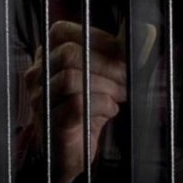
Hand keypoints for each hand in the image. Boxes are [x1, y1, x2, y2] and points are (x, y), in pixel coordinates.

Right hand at [24, 20, 126, 182]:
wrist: (75, 152)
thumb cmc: (89, 109)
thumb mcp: (101, 75)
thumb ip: (117, 52)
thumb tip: (145, 30)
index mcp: (46, 57)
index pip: (61, 32)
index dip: (95, 38)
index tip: (120, 51)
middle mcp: (37, 76)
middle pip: (68, 54)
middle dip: (105, 65)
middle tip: (124, 78)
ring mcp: (40, 100)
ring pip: (71, 78)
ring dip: (105, 86)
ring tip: (118, 95)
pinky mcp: (51, 124)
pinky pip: (76, 105)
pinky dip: (101, 105)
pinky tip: (109, 110)